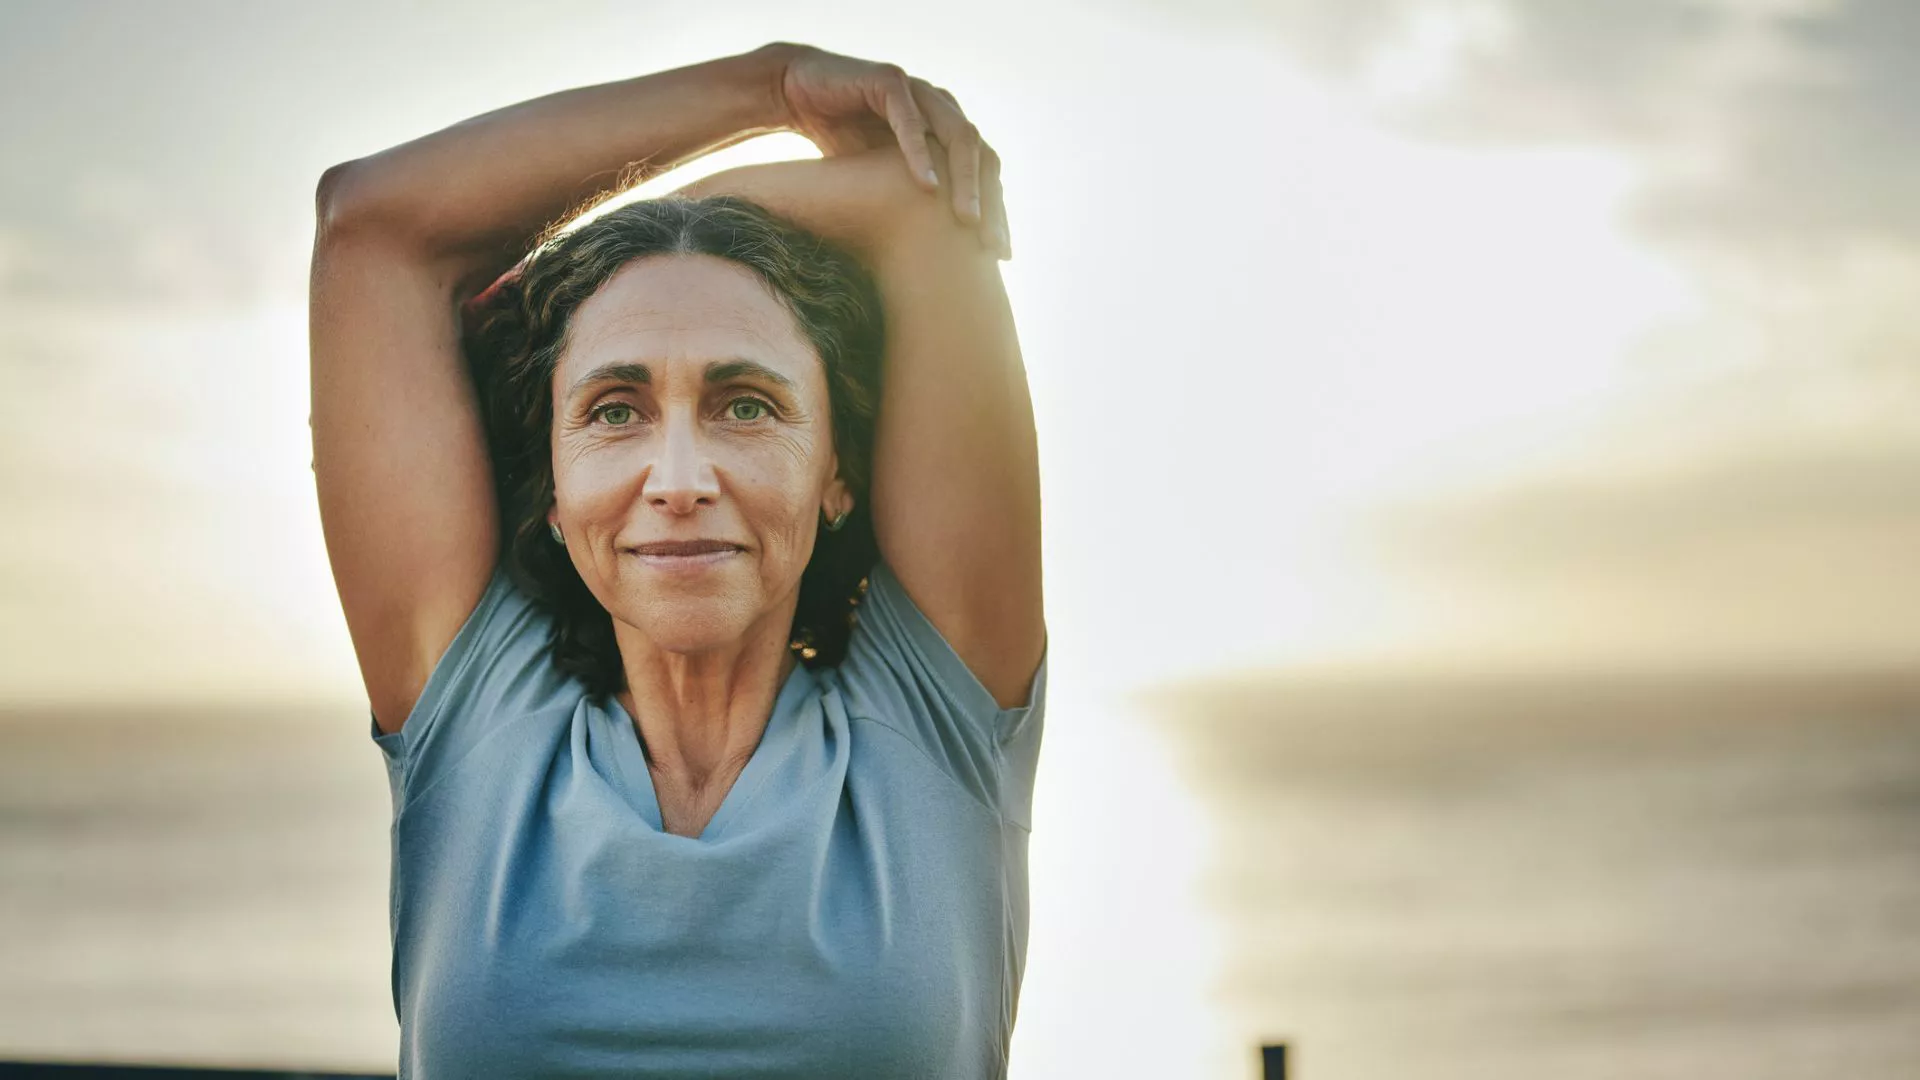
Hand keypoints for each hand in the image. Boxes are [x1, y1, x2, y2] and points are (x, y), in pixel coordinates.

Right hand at [766, 43, 1009, 259]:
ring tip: (967, 220)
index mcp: (949, 128)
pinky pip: (911, 120)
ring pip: (958, 135)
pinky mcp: (890, 80)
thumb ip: (915, 201)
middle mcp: (942, 106)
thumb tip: (937, 259)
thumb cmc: (842, 140)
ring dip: (966, 180)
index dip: (997, 210)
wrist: (796, 96)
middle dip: (991, 202)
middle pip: (983, 156)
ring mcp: (920, 91)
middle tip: (992, 245)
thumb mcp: (886, 179)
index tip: (1000, 255)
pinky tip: (928, 186)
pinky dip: (920, 153)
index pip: (986, 170)